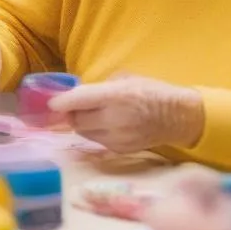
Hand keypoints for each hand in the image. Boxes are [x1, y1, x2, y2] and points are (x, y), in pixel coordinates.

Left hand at [48, 76, 203, 152]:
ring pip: (83, 132)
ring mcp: (118, 138)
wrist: (179, 116)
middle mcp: (115, 119)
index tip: (51, 103)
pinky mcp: (121, 150)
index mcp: (116, 96)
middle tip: (73, 106)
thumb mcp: (127, 79)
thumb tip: (78, 93)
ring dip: (81, 124)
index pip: (78, 101)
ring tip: (91, 114)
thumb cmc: (151, 92)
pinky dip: (94, 132)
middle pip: (76, 120)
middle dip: (71, 113)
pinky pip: (96, 140)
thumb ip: (101, 87)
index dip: (60, 102)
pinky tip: (105, 124)